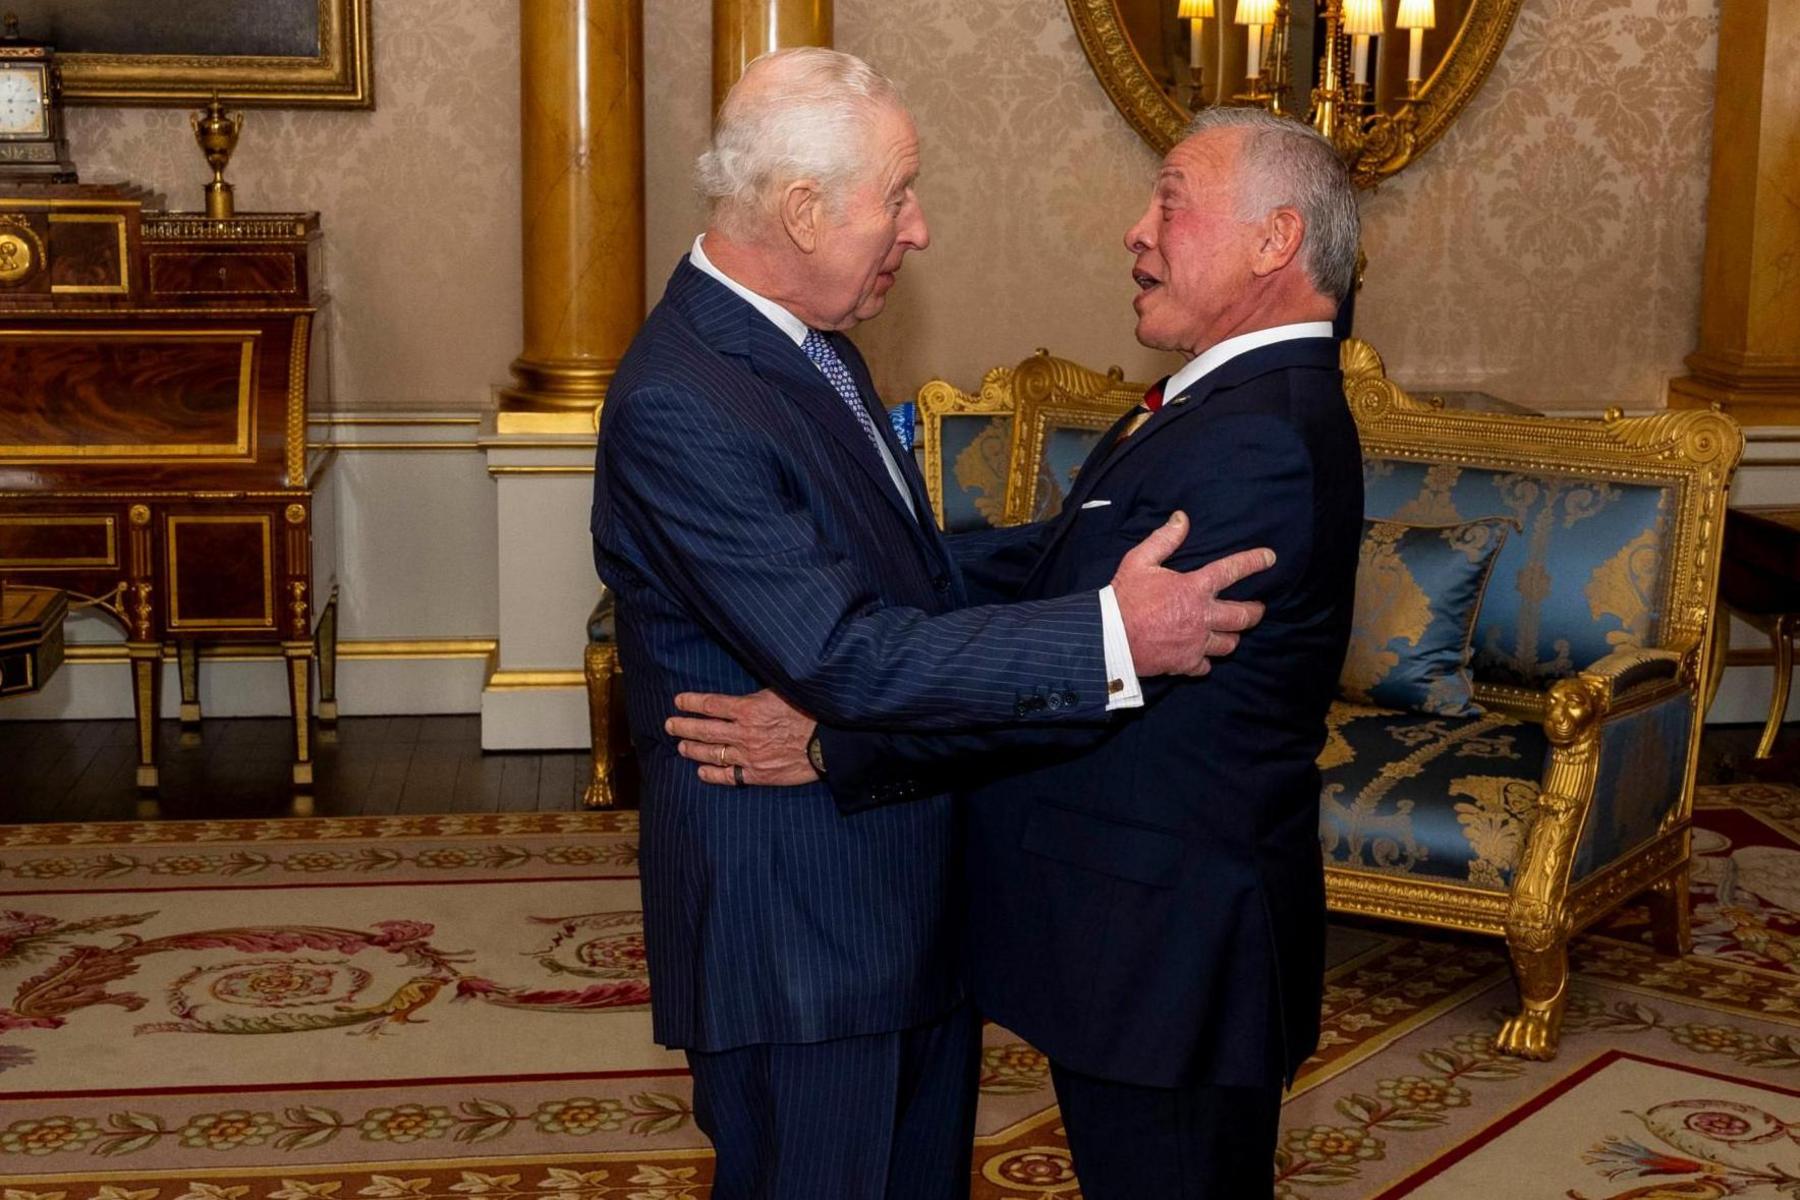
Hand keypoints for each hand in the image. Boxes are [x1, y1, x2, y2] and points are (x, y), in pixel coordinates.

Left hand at [666, 689, 819, 786]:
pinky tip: (701, 772)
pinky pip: (729, 776)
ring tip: (681, 746)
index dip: (691, 702)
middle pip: (705, 729)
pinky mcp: (759, 774)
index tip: (678, 701)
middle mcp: (744, 732)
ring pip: (712, 753)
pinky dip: (712, 774)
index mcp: (749, 708)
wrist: (830, 743)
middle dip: (684, 727)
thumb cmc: (811, 712)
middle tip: (669, 725)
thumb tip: (744, 690)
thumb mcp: (783, 691)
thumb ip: (760, 694)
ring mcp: (750, 755)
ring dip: (693, 749)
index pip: (711, 704)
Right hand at [1110, 511, 1273, 676]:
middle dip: (1254, 611)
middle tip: (1257, 608)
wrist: (1108, 637)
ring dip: (1232, 636)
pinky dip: (1206, 660)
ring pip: (1229, 643)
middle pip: (1243, 616)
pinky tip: (1202, 654)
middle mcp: (1202, 616)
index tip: (1270, 558)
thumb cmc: (1123, 598)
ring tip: (1230, 632)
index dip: (1254, 562)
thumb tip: (1181, 518)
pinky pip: (1207, 665)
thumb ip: (1164, 539)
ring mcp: (1196, 642)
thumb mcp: (1139, 561)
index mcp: (1194, 588)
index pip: (1232, 571)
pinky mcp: (1186, 663)